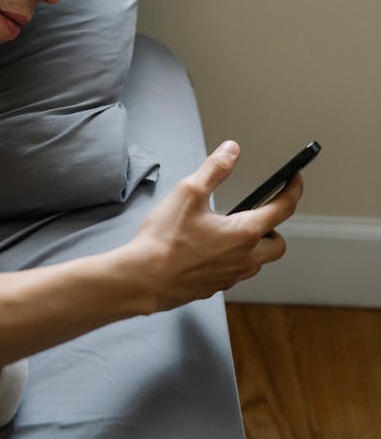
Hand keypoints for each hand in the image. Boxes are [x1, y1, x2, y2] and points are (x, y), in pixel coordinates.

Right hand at [124, 141, 301, 313]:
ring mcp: (230, 277)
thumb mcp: (189, 192)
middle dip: (273, 227)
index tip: (294, 179)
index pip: (283, 209)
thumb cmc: (165, 239)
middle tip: (256, 212)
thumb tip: (232, 150)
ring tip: (229, 229)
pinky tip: (209, 247)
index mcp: (245, 233)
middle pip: (277, 244)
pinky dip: (232, 258)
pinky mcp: (214, 287)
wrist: (143, 279)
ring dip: (253, 245)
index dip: (292, 190)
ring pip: (256, 261)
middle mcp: (244, 259)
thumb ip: (215, 169)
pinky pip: (235, 272)